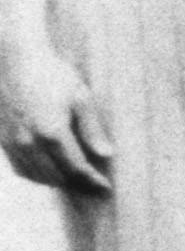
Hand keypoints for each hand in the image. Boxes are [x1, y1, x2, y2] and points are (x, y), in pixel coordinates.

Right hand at [0, 43, 112, 196]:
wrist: (13, 61)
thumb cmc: (51, 74)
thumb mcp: (80, 96)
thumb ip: (92, 129)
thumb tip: (107, 154)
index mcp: (52, 133)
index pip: (76, 168)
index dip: (92, 181)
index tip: (106, 189)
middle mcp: (29, 143)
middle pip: (56, 177)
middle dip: (77, 185)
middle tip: (94, 188)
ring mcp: (12, 143)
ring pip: (36, 176)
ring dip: (57, 182)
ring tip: (75, 182)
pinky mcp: (2, 141)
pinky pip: (19, 168)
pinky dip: (36, 175)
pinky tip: (49, 171)